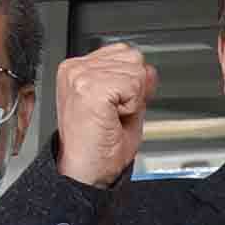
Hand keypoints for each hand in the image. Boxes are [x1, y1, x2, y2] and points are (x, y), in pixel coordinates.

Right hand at [54, 42, 154, 187]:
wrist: (85, 172)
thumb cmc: (98, 147)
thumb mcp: (123, 106)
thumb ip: (136, 83)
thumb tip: (149, 70)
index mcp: (78, 69)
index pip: (123, 53)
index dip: (132, 80)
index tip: (117, 105)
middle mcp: (75, 69)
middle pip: (132, 57)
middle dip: (135, 88)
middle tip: (115, 113)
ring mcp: (80, 76)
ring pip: (135, 70)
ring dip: (133, 98)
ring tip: (112, 116)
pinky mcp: (89, 87)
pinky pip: (133, 85)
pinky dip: (132, 105)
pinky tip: (112, 118)